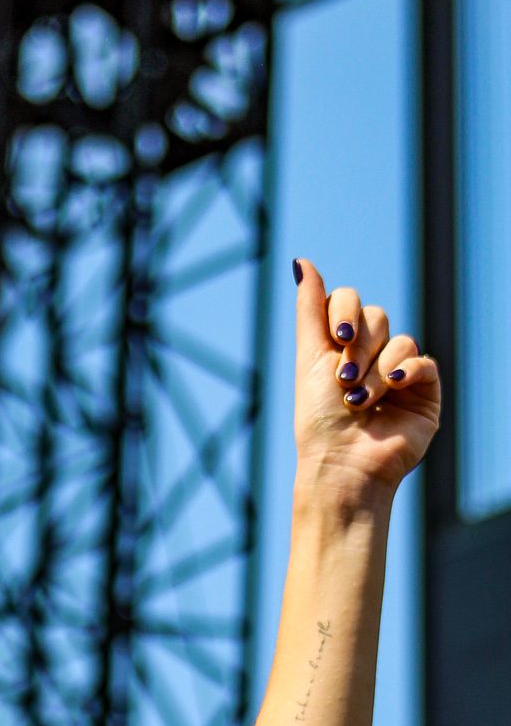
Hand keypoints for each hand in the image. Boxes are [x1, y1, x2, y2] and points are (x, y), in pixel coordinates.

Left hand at [290, 257, 440, 495]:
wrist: (341, 464)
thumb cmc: (318, 419)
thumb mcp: (309, 357)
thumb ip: (310, 309)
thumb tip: (301, 261)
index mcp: (339, 348)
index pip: (349, 302)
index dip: (345, 311)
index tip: (338, 334)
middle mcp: (370, 357)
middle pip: (376, 317)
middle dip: (358, 347)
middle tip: (344, 379)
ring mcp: (398, 374)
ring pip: (399, 339)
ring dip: (376, 370)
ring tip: (360, 401)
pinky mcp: (423, 392)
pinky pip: (423, 362)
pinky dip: (406, 371)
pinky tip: (392, 388)